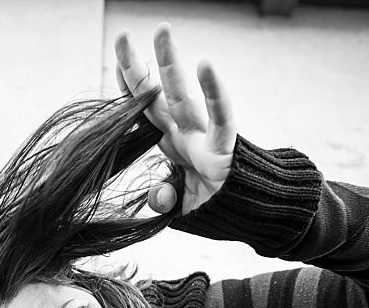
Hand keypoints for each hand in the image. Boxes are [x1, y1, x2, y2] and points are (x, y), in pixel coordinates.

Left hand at [115, 23, 236, 214]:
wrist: (251, 217)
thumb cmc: (214, 206)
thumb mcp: (179, 207)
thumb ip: (164, 199)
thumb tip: (159, 197)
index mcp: (170, 141)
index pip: (143, 109)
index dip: (129, 86)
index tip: (117, 60)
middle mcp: (184, 133)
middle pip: (154, 94)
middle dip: (137, 65)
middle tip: (123, 34)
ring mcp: (203, 138)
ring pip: (182, 96)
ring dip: (170, 63)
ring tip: (162, 30)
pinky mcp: (225, 148)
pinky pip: (220, 117)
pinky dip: (214, 92)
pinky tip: (205, 65)